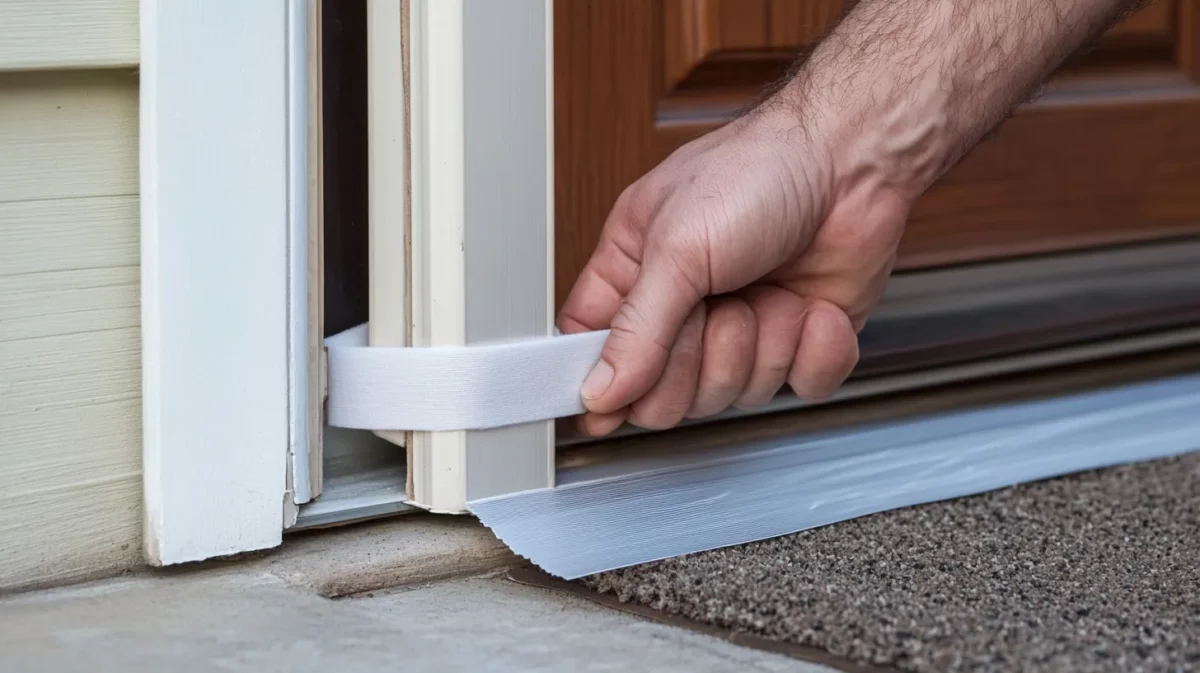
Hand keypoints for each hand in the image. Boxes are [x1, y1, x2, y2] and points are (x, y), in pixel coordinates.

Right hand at [557, 100, 910, 436]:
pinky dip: (817, 350)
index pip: (592, 349)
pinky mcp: (801, 340)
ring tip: (770, 289)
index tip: (612, 398)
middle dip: (701, 358)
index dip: (601, 381)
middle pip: (664, 394)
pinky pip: (801, 386)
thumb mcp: (679, 247)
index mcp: (635, 271)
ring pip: (735, 394)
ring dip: (764, 342)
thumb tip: (598, 390)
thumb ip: (635, 329)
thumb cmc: (761, 170)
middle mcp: (684, 307)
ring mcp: (743, 329)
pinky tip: (813, 306)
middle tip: (717, 312)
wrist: (855, 159)